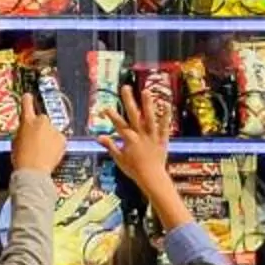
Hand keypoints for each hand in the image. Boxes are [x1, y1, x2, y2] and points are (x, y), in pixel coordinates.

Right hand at [11, 105, 67, 177]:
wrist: (34, 172)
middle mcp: (42, 122)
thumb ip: (23, 132)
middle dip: (41, 127)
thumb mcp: (16, 141)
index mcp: (27, 121)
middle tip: (37, 140)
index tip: (28, 96)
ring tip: (43, 151)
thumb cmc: (21, 158)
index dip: (27, 100)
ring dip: (49, 136)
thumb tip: (27, 130)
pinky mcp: (63, 139)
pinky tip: (50, 154)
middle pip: (42, 119)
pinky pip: (59, 139)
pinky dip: (56, 144)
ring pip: (52, 130)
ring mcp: (54, 129)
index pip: (27, 105)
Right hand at [101, 91, 190, 231]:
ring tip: (146, 91)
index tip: (105, 107)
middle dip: (128, 100)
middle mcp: (140, 135)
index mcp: (129, 139)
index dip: (111, 115)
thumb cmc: (134, 170)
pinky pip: (164, 126)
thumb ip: (110, 146)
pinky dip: (166, 116)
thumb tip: (98, 137)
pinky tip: (166, 104)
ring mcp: (152, 136)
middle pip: (133, 115)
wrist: (151, 178)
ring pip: (149, 117)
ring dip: (147, 104)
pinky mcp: (162, 139)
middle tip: (125, 87)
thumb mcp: (119, 158)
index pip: (118, 124)